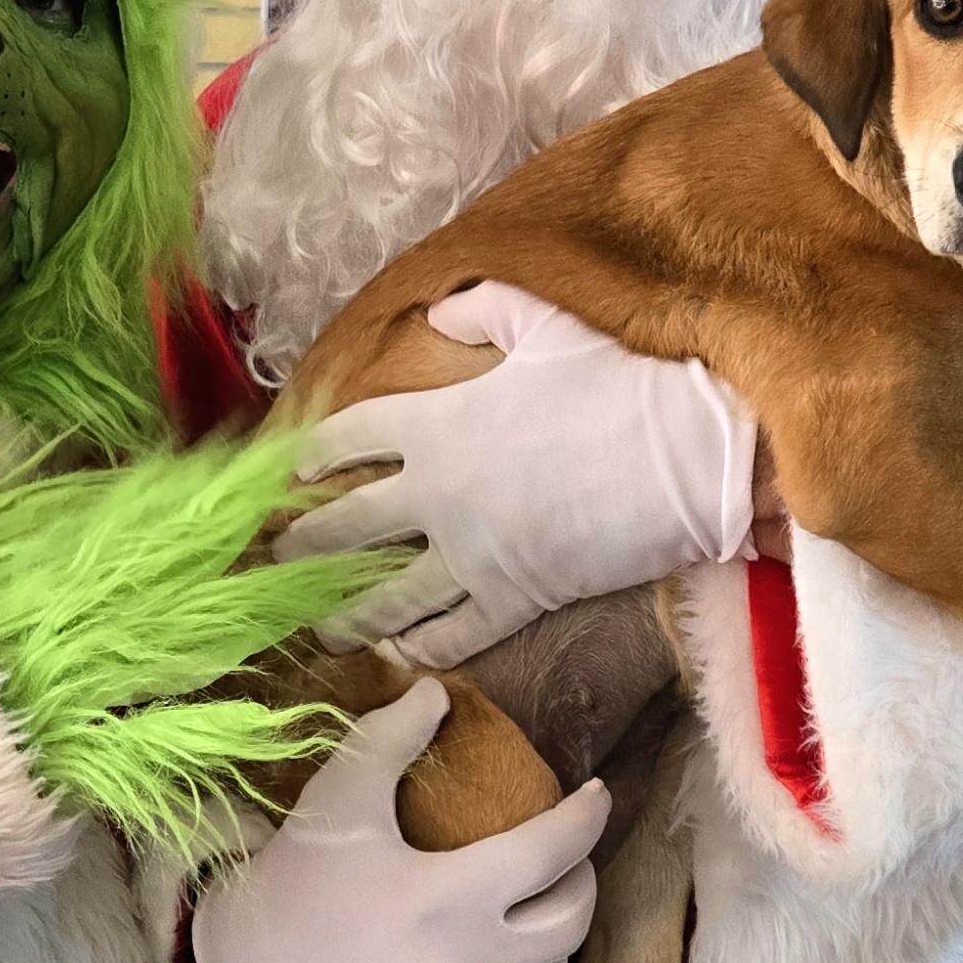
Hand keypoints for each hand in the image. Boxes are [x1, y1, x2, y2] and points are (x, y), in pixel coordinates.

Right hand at [193, 681, 608, 962]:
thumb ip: (391, 736)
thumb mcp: (339, 792)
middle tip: (566, 849)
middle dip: (582, 878)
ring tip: (539, 893)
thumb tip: (440, 691)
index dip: (585, 818)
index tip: (597, 794)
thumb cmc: (299, 869)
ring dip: (557, 927)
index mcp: (440, 897)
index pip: (549, 853)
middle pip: (569, 920)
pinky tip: (497, 940)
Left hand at [274, 283, 759, 666]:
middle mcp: (436, 493)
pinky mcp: (514, 598)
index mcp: (433, 422)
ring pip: (385, 595)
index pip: (347, 439)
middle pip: (345, 525)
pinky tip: (399, 656)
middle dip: (301, 544)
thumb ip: (482, 311)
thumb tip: (446, 306)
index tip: (285, 475)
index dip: (310, 457)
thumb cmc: (619, 377)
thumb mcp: (543, 323)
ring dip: (344, 613)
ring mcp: (470, 552)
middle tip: (272, 560)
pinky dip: (422, 647)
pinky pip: (453, 632)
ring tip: (316, 626)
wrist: (690, 452)